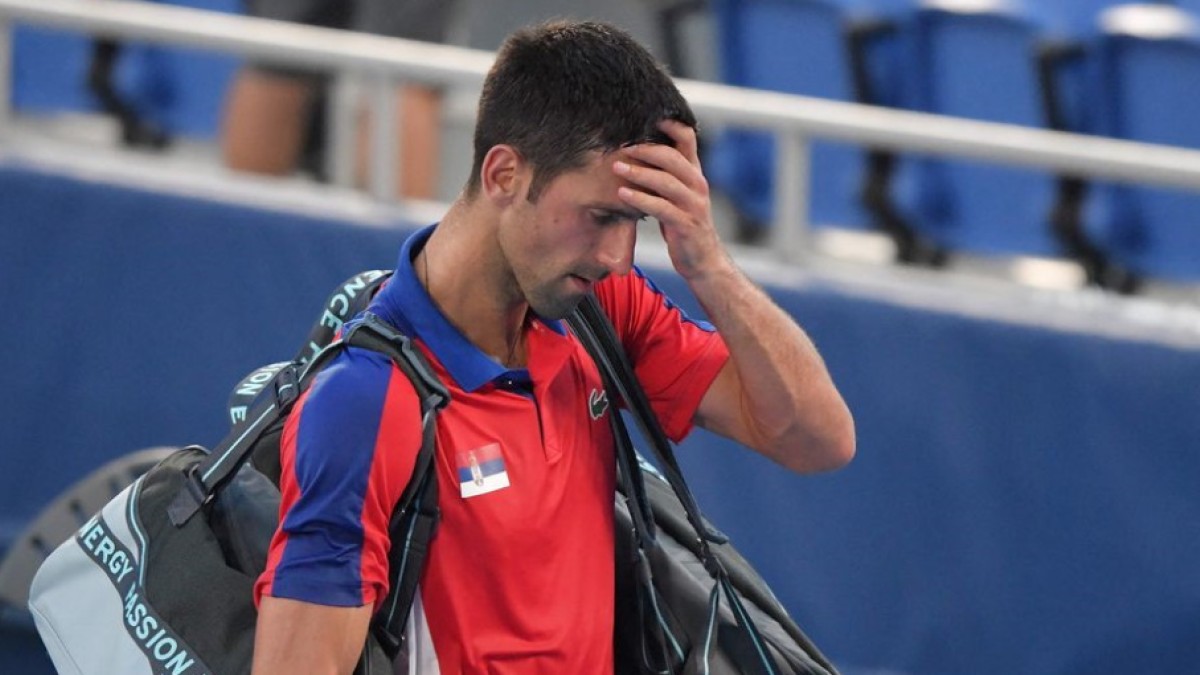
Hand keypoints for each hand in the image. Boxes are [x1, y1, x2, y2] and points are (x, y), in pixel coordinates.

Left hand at [613, 120, 729, 280]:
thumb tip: (637, 152)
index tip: (644, 115)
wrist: (703, 260)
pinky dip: (640, 199)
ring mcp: (693, 204)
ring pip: (666, 181)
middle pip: (673, 157)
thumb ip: (664, 175)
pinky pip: (661, 207)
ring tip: (616, 167)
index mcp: (694, 173)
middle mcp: (697, 184)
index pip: (687, 138)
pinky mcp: (686, 224)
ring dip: (639, 172)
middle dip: (645, 149)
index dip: (668, 123)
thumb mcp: (676, 195)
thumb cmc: (683, 224)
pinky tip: (622, 194)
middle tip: (621, 146)